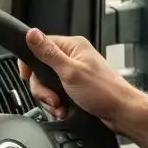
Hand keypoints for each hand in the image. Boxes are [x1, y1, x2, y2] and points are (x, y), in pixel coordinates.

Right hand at [19, 28, 141, 133]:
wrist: (121, 113)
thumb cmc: (104, 91)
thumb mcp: (70, 71)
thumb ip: (48, 53)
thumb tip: (31, 34)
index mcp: (73, 46)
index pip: (40, 45)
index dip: (30, 62)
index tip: (27, 75)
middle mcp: (73, 57)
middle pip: (41, 68)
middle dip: (43, 88)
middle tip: (52, 97)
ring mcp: (74, 73)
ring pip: (48, 84)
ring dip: (50, 99)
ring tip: (60, 105)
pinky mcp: (75, 88)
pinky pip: (56, 93)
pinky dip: (57, 104)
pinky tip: (64, 109)